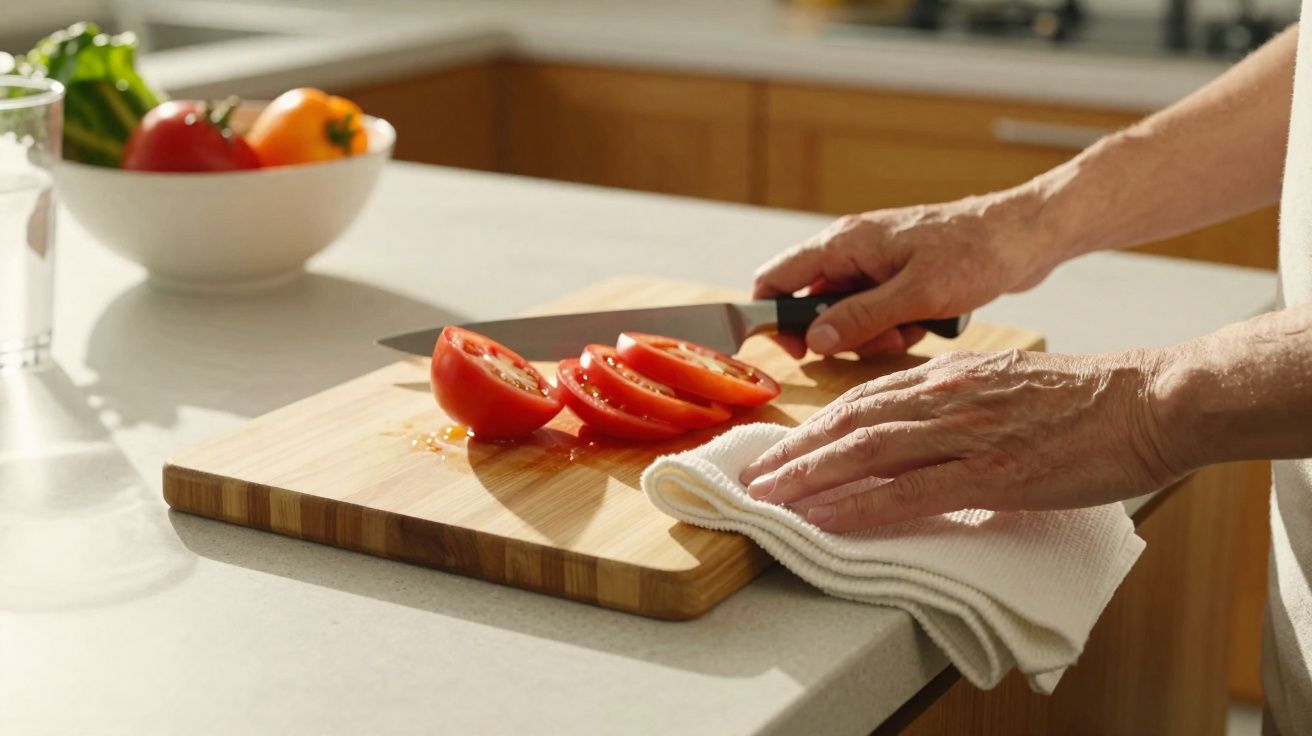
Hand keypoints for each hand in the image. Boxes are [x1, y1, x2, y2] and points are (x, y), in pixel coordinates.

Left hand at [737, 349, 1185, 532]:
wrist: (1150, 401)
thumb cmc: (1090, 400)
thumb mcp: (1012, 387)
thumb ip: (965, 405)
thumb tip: (931, 431)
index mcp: (951, 379)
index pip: (866, 401)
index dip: (818, 427)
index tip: (785, 448)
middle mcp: (946, 399)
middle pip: (851, 424)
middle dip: (796, 453)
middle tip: (754, 477)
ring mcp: (964, 434)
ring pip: (866, 452)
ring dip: (809, 477)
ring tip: (769, 498)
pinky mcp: (990, 472)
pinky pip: (907, 491)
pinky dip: (857, 504)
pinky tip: (824, 517)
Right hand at [754, 189, 1068, 357]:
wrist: (1026, 236)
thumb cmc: (975, 253)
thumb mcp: (915, 295)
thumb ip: (860, 317)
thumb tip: (815, 339)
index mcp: (846, 243)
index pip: (777, 278)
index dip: (772, 316)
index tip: (793, 350)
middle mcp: (853, 250)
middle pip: (812, 302)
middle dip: (835, 333)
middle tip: (870, 344)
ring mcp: (876, 263)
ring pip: (846, 312)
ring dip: (869, 334)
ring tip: (906, 332)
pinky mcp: (899, 275)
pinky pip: (876, 311)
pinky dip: (892, 325)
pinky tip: (923, 323)